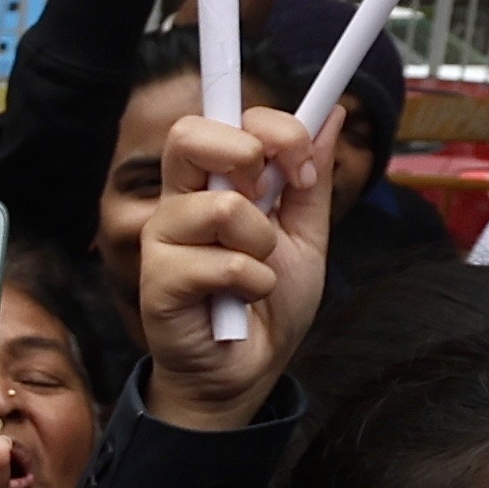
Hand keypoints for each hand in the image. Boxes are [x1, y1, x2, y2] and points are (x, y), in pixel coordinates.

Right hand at [136, 108, 319, 428]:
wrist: (249, 373)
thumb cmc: (267, 307)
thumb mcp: (305, 237)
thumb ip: (310, 180)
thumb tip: (330, 114)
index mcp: (209, 184)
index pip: (222, 118)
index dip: (270, 125)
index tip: (303, 164)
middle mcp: (178, 203)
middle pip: (191, 134)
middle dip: (250, 155)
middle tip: (271, 200)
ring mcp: (163, 241)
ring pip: (223, 208)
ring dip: (263, 246)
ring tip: (256, 275)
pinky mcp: (158, 283)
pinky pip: (223, 264)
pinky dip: (254, 284)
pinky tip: (241, 302)